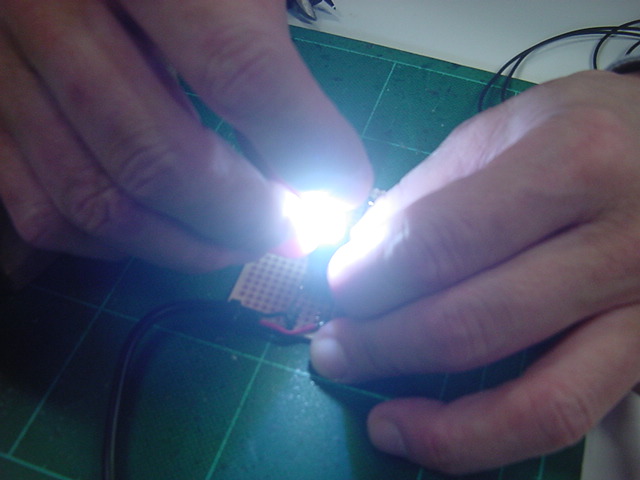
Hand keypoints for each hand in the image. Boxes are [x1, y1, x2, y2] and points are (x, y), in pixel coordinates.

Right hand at [0, 0, 371, 270]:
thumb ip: (268, 59)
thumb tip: (322, 170)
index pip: (239, 68)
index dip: (304, 145)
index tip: (342, 189)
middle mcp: (48, 10)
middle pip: (157, 157)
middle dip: (243, 217)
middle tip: (288, 231)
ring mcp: (2, 70)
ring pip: (95, 202)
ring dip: (183, 244)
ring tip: (236, 242)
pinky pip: (42, 214)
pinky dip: (116, 245)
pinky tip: (162, 233)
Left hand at [311, 70, 639, 473]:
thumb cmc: (588, 129)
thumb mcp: (503, 129)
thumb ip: (427, 193)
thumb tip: (361, 258)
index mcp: (575, 161)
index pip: (441, 240)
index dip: (370, 276)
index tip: (337, 288)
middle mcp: (620, 244)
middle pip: (473, 322)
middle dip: (382, 345)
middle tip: (335, 345)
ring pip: (532, 401)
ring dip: (434, 423)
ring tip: (376, 419)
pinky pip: (565, 417)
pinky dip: (490, 439)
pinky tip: (431, 435)